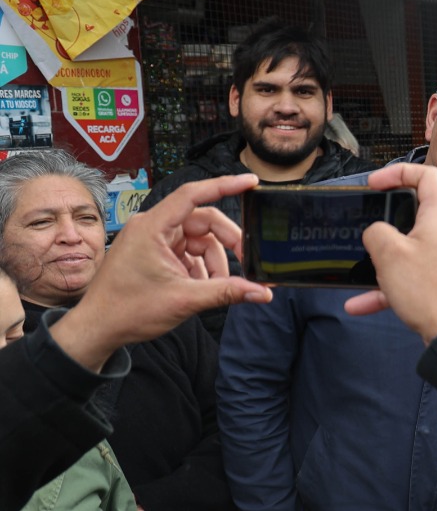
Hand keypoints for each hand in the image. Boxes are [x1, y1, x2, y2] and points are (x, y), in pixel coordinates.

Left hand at [51, 174, 271, 370]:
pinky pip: (189, 252)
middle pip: (204, 222)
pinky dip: (200, 268)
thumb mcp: (185, 300)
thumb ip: (227, 292)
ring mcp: (153, 240)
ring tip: (216, 287)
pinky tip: (201, 287)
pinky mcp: (154, 253)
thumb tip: (263, 293)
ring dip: (213, 262)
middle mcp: (152, 227)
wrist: (98, 329)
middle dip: (227, 243)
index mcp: (152, 227)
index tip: (251, 181)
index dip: (225, 185)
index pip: (193, 195)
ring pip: (200, 240)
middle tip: (246, 263)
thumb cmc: (127, 310)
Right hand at [344, 164, 436, 342]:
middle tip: (367, 227)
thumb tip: (377, 233)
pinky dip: (386, 289)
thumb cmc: (430, 290)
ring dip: (383, 260)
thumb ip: (376, 233)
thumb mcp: (390, 254)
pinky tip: (359, 304)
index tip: (375, 184)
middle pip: (416, 213)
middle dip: (387, 220)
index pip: (426, 175)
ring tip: (363, 270)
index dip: (398, 172)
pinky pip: (411, 279)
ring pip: (409, 250)